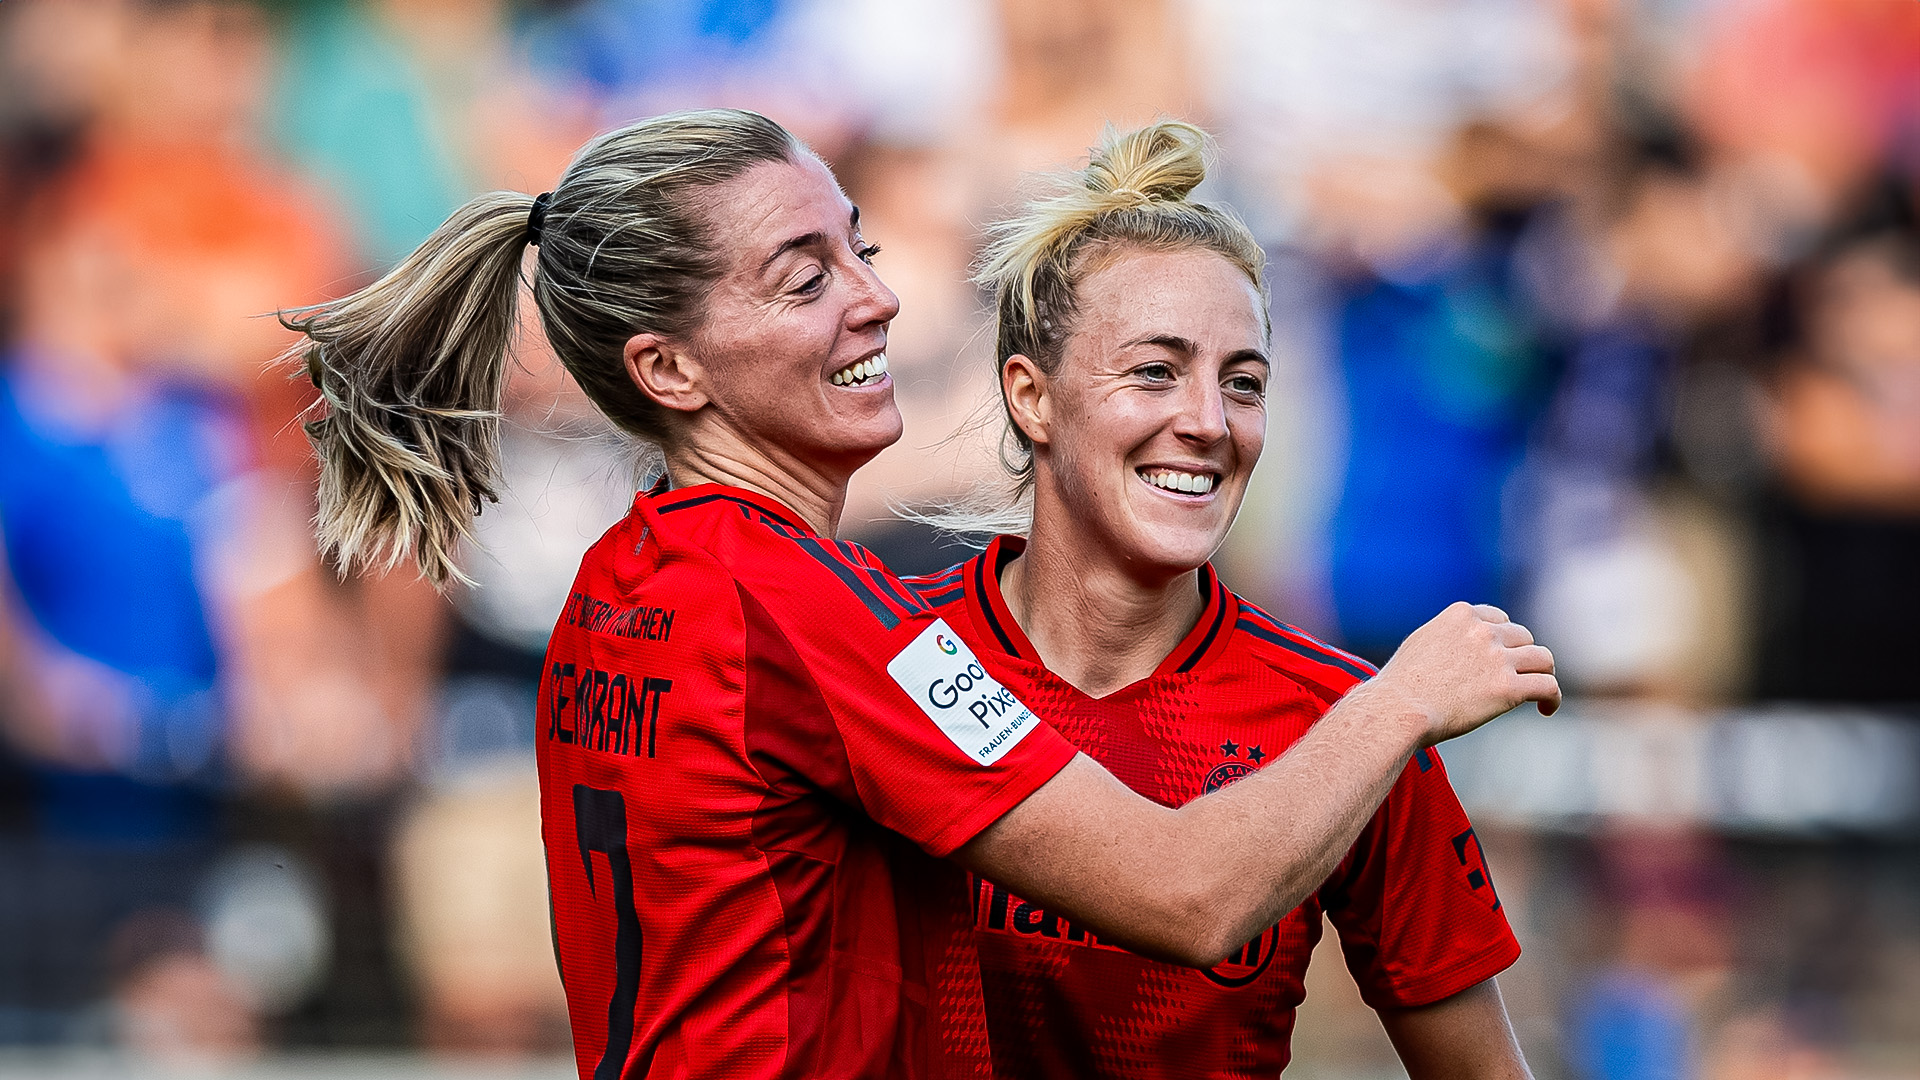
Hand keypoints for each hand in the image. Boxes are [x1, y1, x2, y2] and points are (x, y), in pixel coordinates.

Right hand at [1367, 602, 1558, 746]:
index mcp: (1462, 615)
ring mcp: (1498, 659)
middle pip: (1523, 637)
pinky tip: (1546, 709)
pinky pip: (1547, 686)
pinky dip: (1552, 698)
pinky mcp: (1508, 688)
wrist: (1397, 709)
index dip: (1504, 639)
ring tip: (1539, 693)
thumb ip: (1447, 636)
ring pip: (1543, 659)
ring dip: (1542, 674)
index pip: (1499, 619)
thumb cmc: (1401, 686)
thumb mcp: (1422, 643)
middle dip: (1521, 657)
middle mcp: (1483, 631)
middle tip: (1517, 679)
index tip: (1502, 656)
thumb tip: (1457, 646)